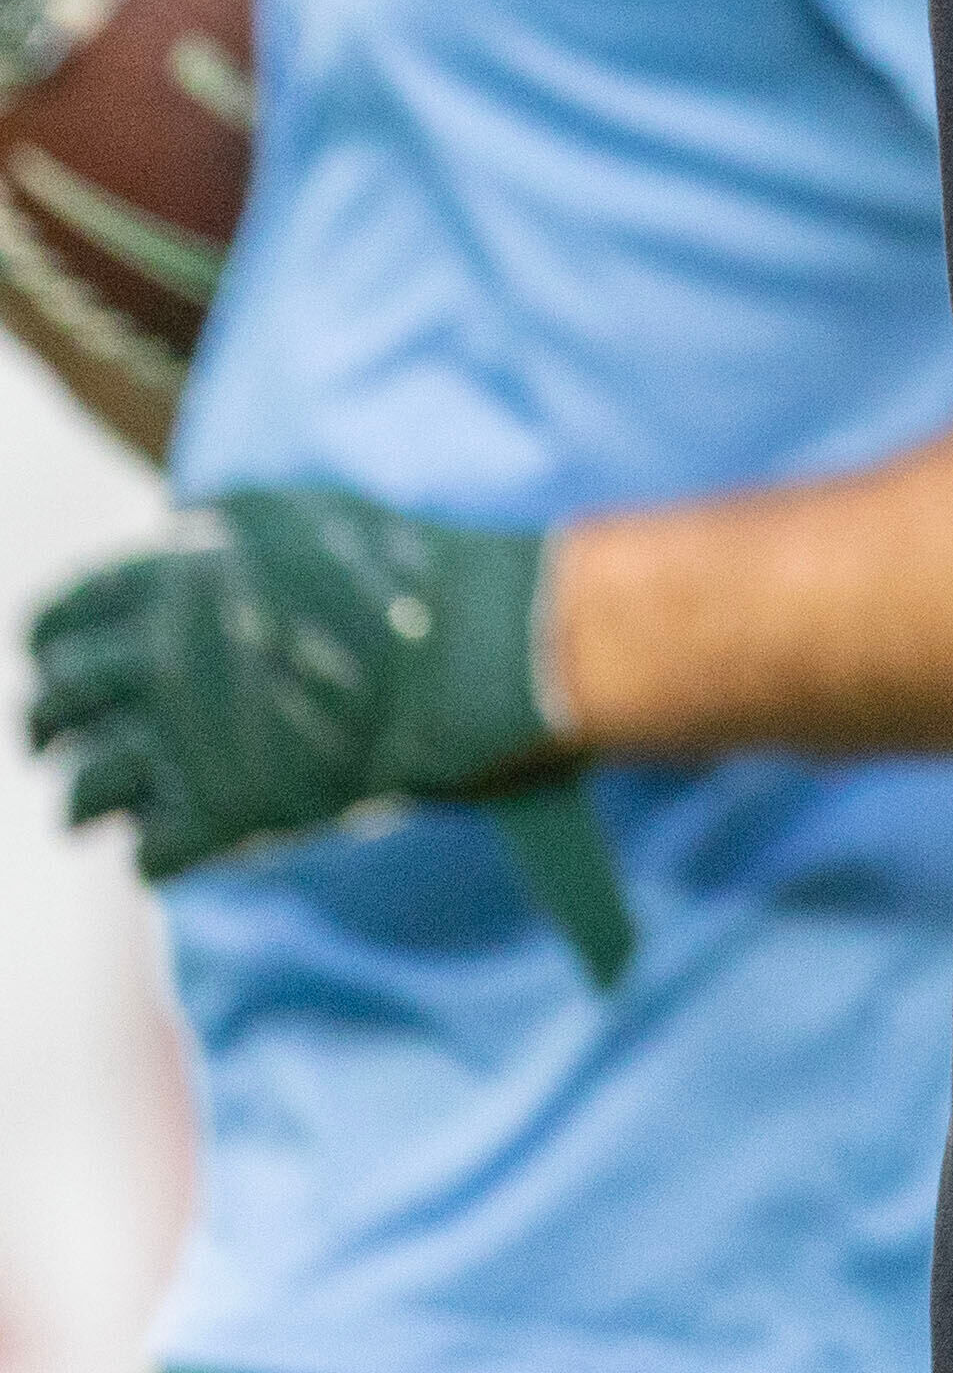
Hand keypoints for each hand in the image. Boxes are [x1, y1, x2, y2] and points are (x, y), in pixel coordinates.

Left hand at [28, 486, 570, 874]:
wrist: (483, 646)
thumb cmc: (408, 577)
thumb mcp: (294, 516)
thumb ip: (216, 533)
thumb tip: (169, 533)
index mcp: (169, 578)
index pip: (50, 622)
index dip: (49, 650)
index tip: (60, 666)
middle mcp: (163, 654)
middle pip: (51, 707)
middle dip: (51, 729)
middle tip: (65, 745)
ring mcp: (193, 736)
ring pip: (80, 791)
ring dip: (90, 802)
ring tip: (101, 808)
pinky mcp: (231, 811)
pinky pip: (147, 856)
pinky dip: (163, 854)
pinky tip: (188, 835)